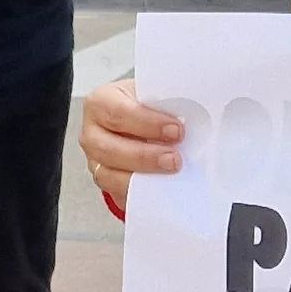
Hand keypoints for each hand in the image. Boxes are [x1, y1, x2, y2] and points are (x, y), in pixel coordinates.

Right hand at [78, 76, 182, 209]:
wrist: (145, 124)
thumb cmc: (150, 107)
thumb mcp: (156, 95)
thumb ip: (169, 103)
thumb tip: (197, 116)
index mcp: (101, 103)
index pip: (118, 113)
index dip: (147, 123)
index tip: (177, 131)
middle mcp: (93, 134)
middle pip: (109, 150)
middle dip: (145, 156)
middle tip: (175, 159)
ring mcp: (96, 162)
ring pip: (110, 177)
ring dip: (143, 178)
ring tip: (172, 175)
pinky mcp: (108, 184)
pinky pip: (120, 196)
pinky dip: (142, 196)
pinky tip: (163, 191)